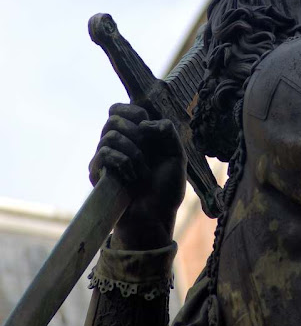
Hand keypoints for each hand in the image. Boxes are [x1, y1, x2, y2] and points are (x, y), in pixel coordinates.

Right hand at [89, 103, 186, 249]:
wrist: (155, 217)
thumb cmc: (166, 189)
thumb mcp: (177, 156)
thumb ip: (168, 131)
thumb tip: (144, 124)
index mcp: (135, 135)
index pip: (119, 108)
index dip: (132, 111)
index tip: (146, 125)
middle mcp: (118, 143)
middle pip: (112, 116)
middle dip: (134, 130)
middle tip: (146, 148)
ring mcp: (106, 158)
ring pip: (110, 134)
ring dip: (133, 152)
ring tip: (141, 171)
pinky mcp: (97, 173)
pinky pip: (105, 152)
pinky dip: (123, 162)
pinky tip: (132, 177)